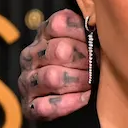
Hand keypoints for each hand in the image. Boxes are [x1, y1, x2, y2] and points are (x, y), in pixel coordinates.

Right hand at [18, 9, 91, 123]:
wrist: (75, 102)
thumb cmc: (87, 64)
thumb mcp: (90, 41)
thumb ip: (91, 29)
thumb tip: (99, 22)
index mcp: (44, 34)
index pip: (59, 24)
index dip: (82, 34)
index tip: (95, 43)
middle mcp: (31, 55)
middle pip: (59, 51)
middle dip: (85, 60)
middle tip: (96, 67)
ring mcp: (28, 81)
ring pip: (52, 77)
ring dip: (79, 81)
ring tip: (91, 84)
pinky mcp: (30, 106)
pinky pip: (47, 105)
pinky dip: (69, 103)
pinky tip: (83, 99)